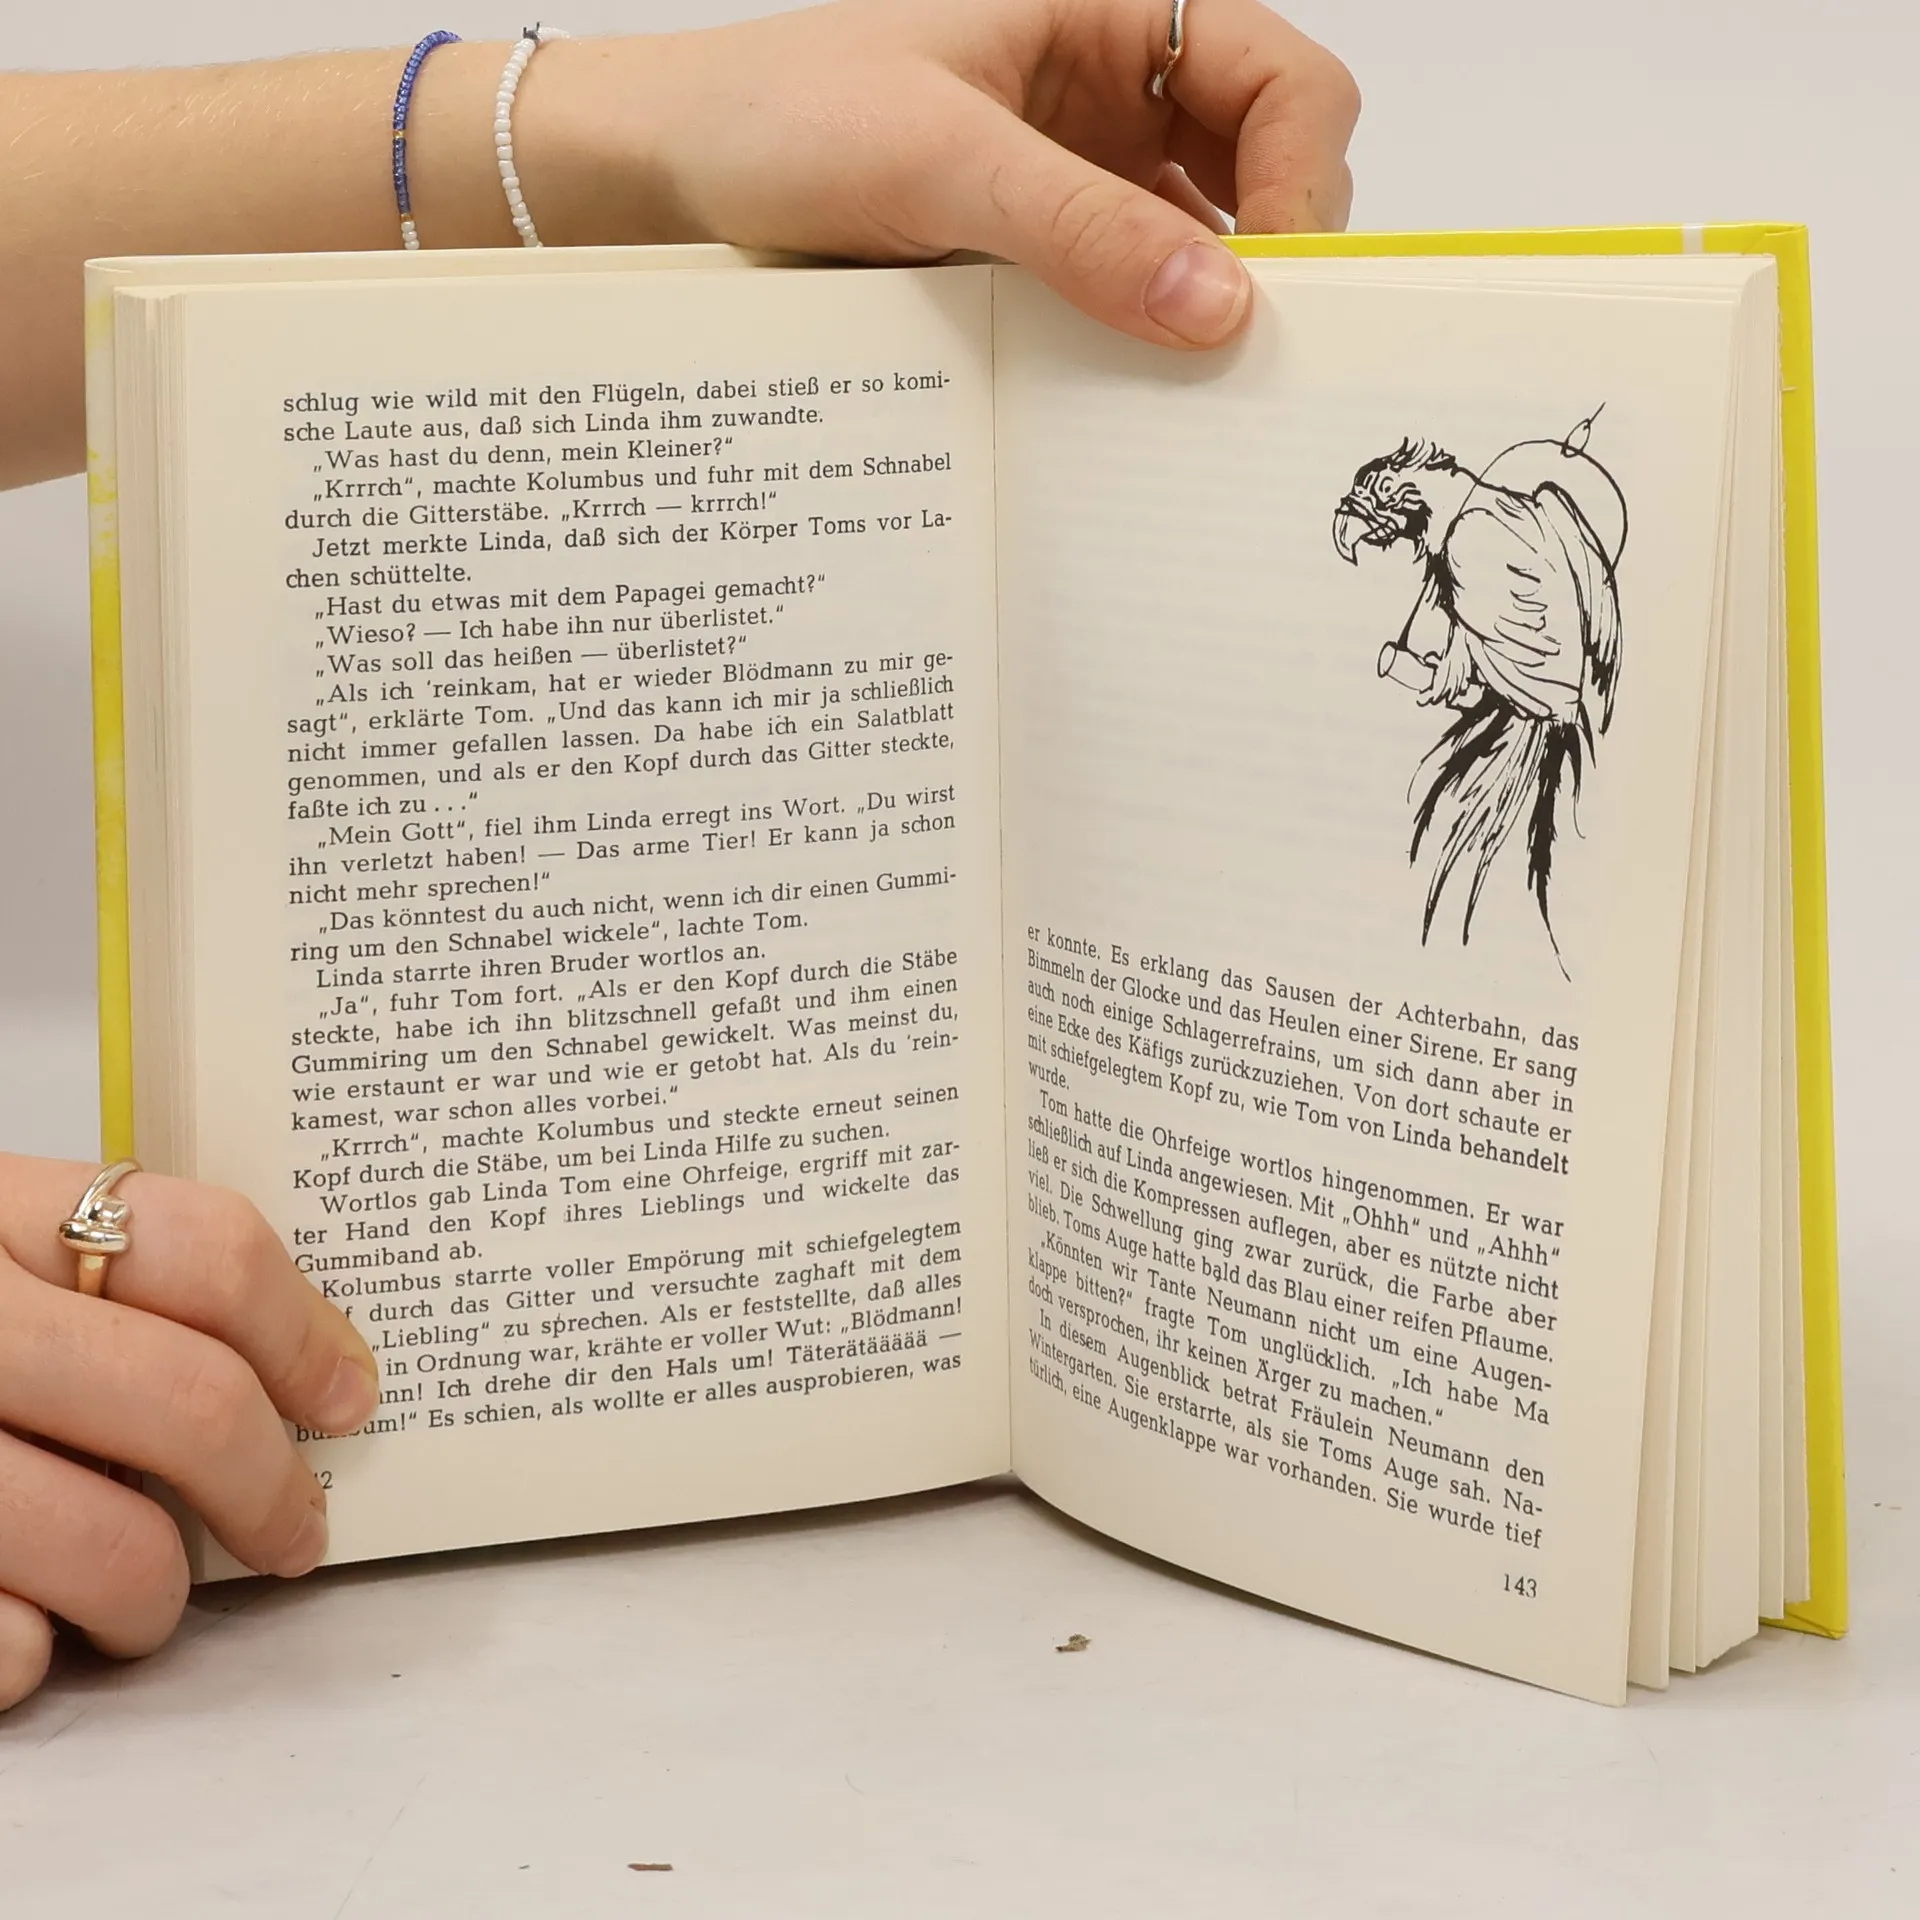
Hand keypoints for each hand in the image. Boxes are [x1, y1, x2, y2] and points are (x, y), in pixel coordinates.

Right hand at [0, 1157, 378, 1710]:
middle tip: (296, 1530)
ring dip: (157, 1596)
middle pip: (188, 1401)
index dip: (305, 1329)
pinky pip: (5, 1649)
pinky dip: (29, 1656)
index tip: (346, 1395)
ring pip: (112, 1546)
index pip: (201, 1248)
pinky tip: (19, 1626)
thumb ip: (95, 1279)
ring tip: (147, 1598)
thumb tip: (295, 1369)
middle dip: (272, 1489)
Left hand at [525, 0, 1359, 348]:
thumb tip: (1221, 308)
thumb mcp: (935, 159)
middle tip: (1245, 356)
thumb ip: (1080, 226)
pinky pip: (1126, 295)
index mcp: (1110, 13)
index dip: (1302, 179)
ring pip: (1202, 244)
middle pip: (1263, 166)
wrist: (667, 179)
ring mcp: (1080, 174)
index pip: (1280, 81)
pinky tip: (1126, 397)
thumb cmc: (779, 118)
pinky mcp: (1040, 249)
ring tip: (1192, 395)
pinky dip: (1141, 344)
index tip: (1272, 288)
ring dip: (1206, 313)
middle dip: (1272, 256)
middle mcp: (1113, 90)